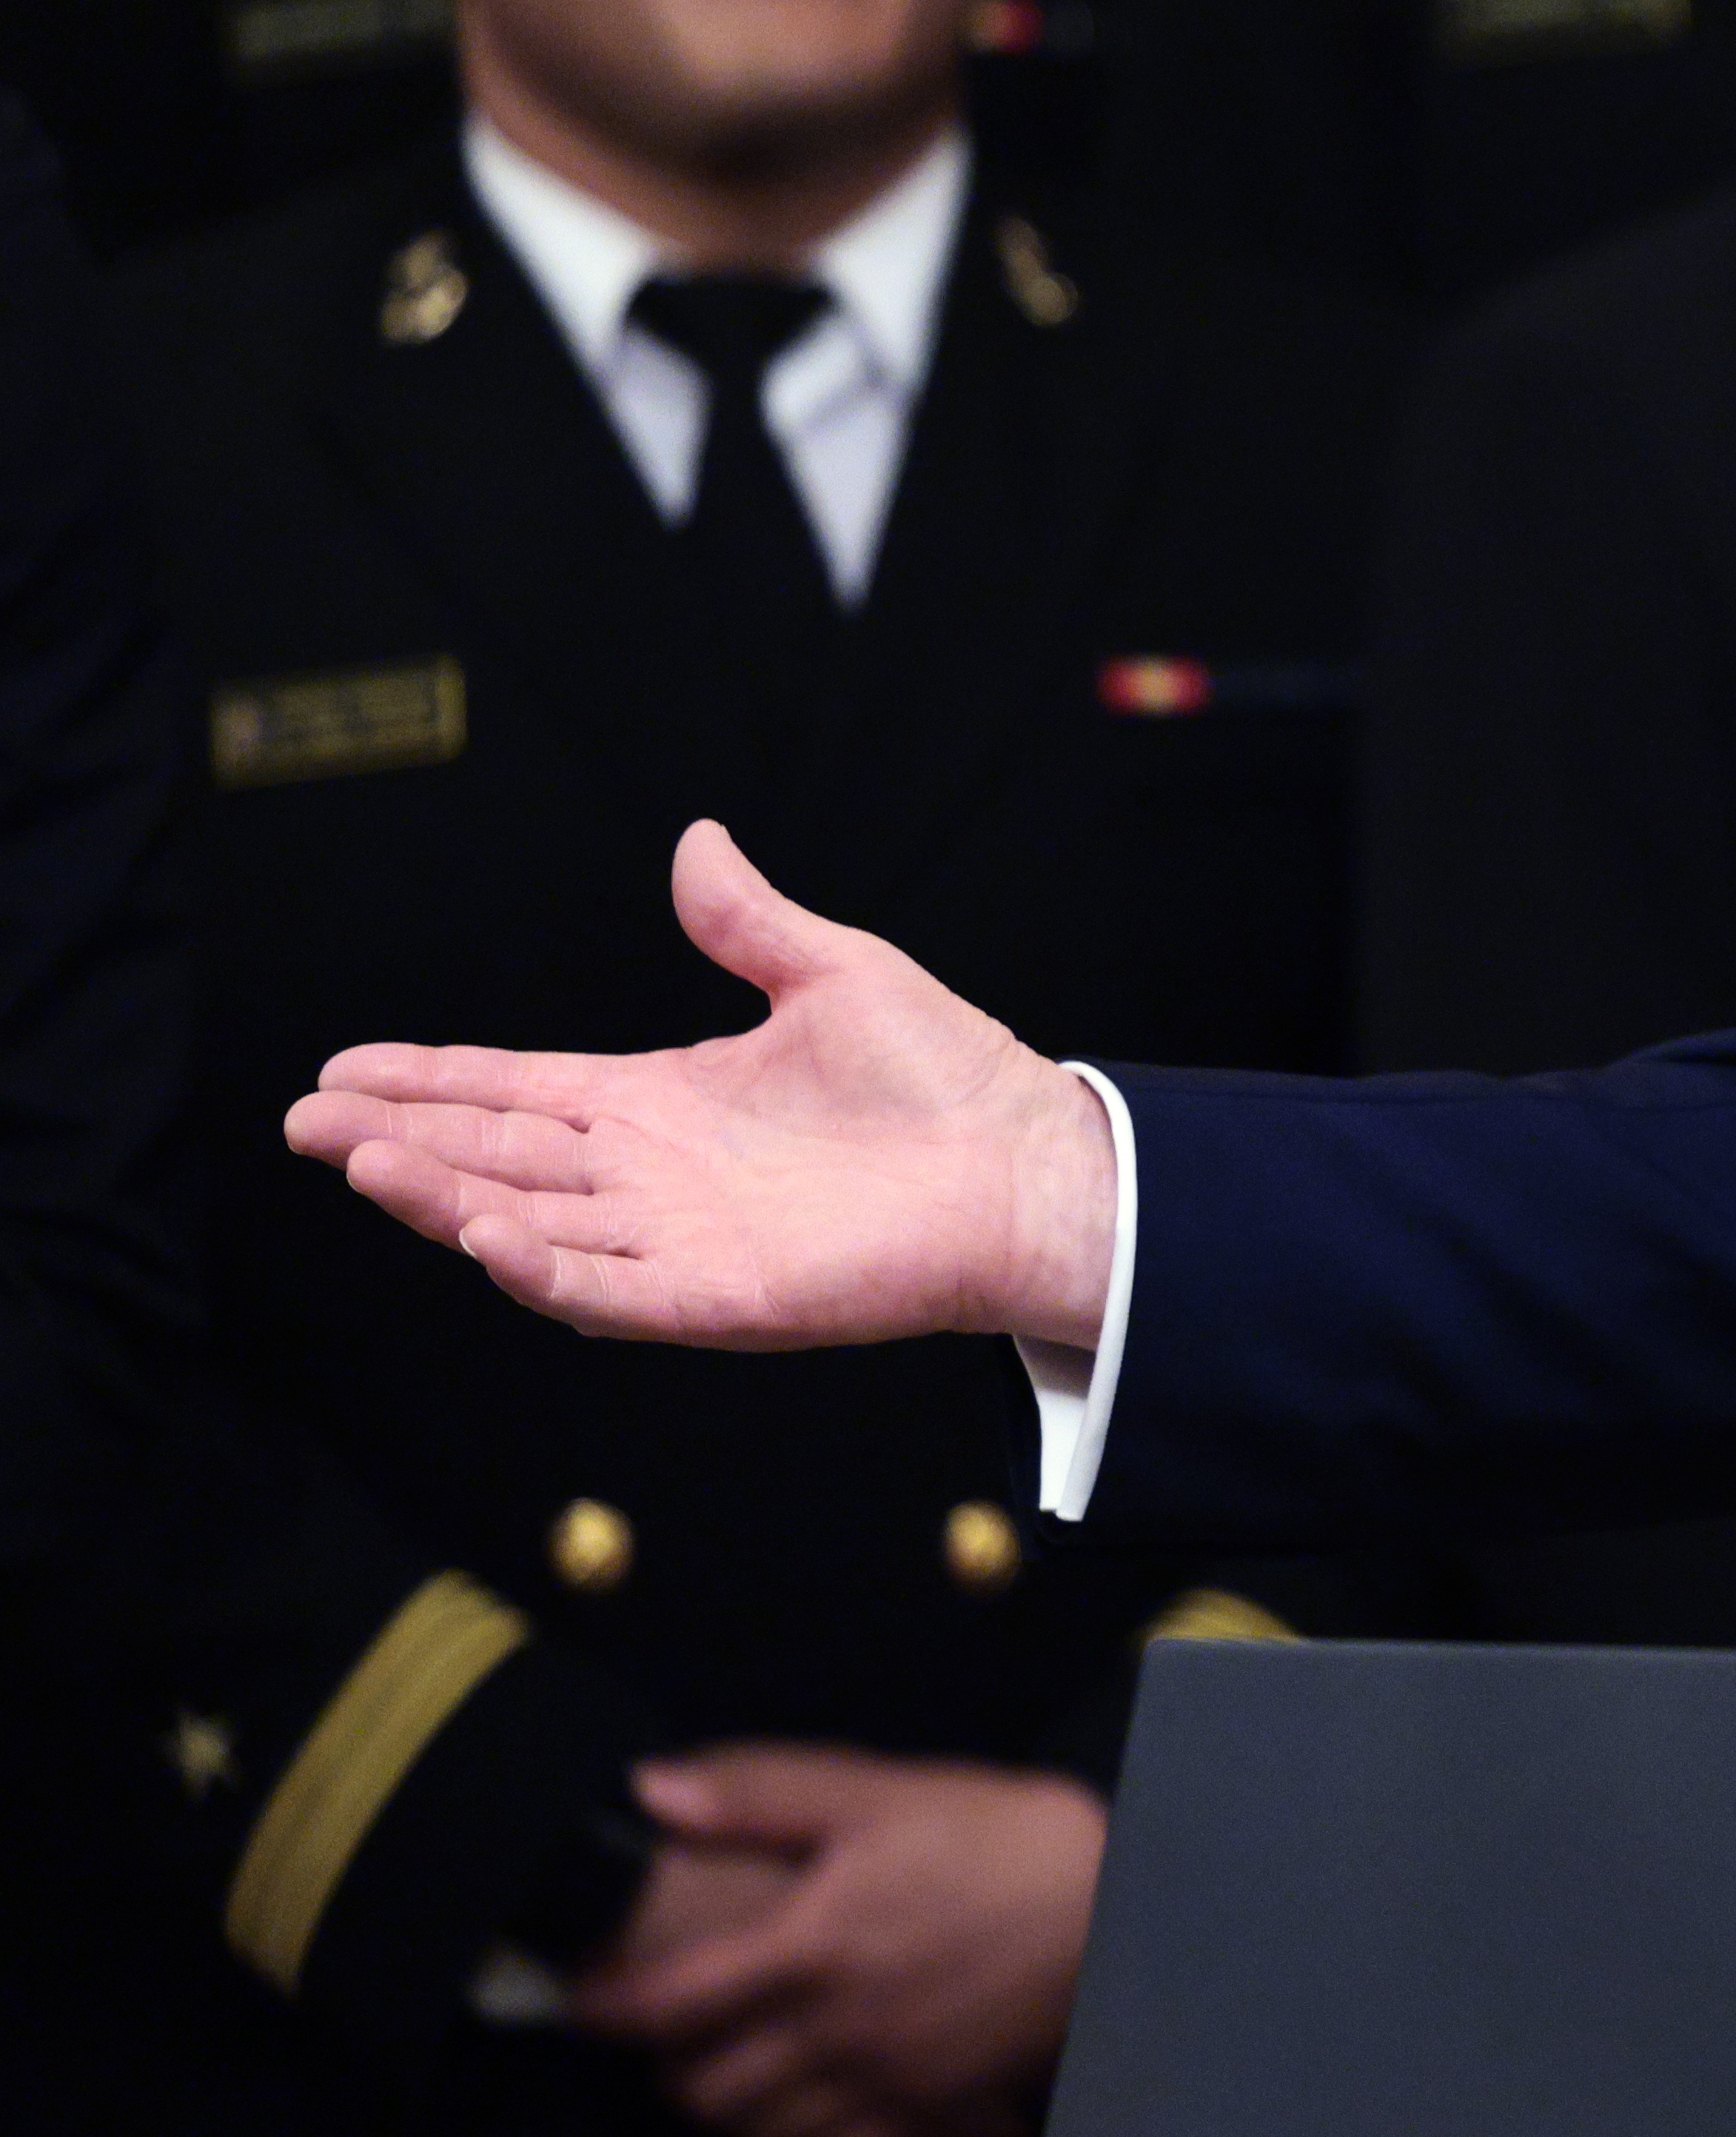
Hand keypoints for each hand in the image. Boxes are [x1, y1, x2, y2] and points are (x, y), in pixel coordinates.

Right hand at [288, 821, 1112, 1356]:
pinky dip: (541, 1269)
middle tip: (305, 1118)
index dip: (430, 1080)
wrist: (1029, 1162)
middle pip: (498, 1155)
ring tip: (360, 1159)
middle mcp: (654, 1176)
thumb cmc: (946, 1076)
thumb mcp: (833, 973)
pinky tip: (482, 1235)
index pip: (518, 1090)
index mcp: (665, 1102)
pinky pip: (606, 1290)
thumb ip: (748, 921)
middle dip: (400, 1138)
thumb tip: (698, 839)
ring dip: (443, 1196)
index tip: (343, 1066)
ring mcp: (679, 1241)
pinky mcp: (719, 1297)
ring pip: (528, 1221)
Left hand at [569, 1747, 1106, 2136]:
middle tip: (662, 2040)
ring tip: (723, 2078)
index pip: (668, 2003)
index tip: (582, 2001)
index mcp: (809, 1946)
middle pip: (704, 2091)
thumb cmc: (997, 1835)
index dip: (607, 2009)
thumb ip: (762, 1795)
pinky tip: (802, 2118)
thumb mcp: (881, 1791)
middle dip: (665, 2072)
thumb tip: (648, 1792)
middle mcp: (833, 2031)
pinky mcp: (930, 2112)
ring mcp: (883, 2082)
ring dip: (725, 2116)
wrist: (1125, 1903)